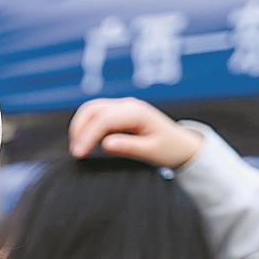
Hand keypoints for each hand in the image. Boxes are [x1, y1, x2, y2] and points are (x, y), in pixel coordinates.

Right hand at [67, 97, 202, 168]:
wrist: (182, 145)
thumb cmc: (169, 150)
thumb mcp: (151, 152)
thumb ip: (129, 147)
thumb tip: (105, 144)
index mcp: (137, 113)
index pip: (103, 119)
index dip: (88, 136)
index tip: (79, 154)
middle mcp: (128, 105)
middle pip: (92, 109)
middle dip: (78, 129)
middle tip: (75, 152)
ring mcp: (123, 106)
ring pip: (91, 109)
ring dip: (80, 126)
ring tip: (78, 148)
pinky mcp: (120, 112)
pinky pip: (96, 114)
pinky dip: (86, 126)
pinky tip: (86, 142)